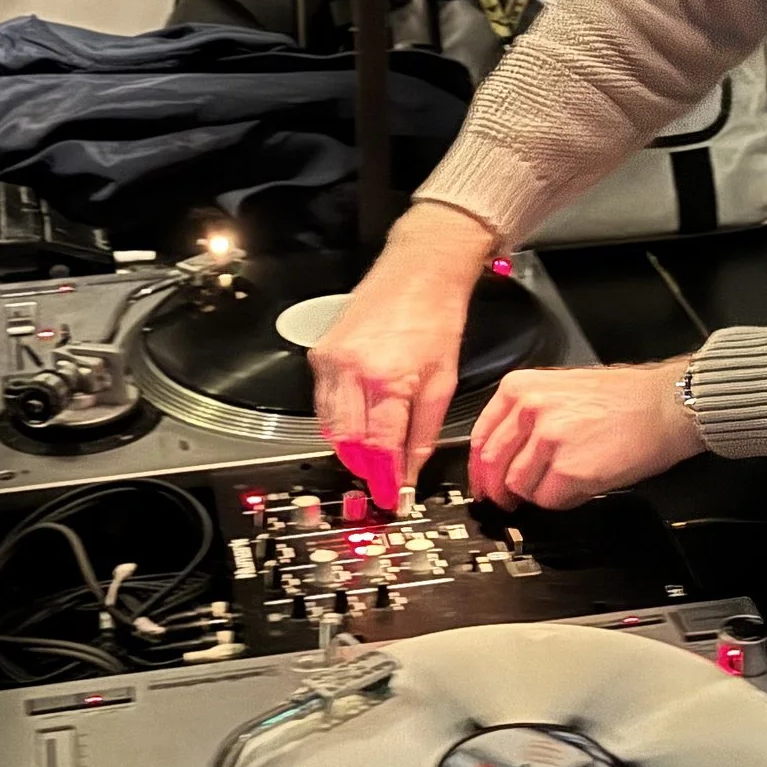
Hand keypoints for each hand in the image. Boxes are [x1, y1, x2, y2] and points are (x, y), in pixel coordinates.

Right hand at [309, 202, 494, 511]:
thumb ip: (424, 430)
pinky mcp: (322, 353)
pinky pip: (323, 401)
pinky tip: (359, 424)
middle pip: (349, 440)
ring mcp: (331, 361)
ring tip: (373, 456)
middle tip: (382, 479)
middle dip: (365, 467)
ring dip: (350, 447)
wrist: (419, 270)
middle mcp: (352, 371)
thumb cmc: (437, 315)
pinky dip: (338, 420)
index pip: (381, 446)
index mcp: (387, 379)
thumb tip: (411, 469)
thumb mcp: (444, 380)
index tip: (392, 496)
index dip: (386, 477)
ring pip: (330, 425)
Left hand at [467, 359, 706, 511]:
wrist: (665, 406)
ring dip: (536, 494)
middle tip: (507, 501)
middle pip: (492, 465)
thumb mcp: (562, 388)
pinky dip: (560, 501)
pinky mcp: (570, 470)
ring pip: (518, 486)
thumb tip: (505, 452)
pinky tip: (578, 488)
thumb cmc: (625, 398)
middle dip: (497, 490)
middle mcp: (530, 410)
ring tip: (559, 484)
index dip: (479, 468)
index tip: (482, 482)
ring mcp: (548, 440)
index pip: (480, 436)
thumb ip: (527, 415)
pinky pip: (548, 500)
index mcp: (521, 387)